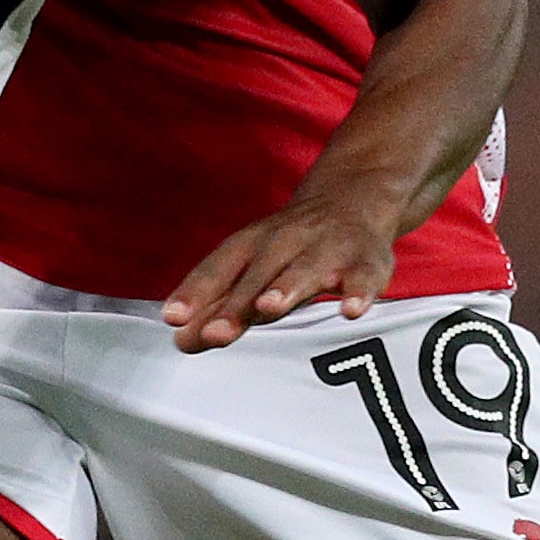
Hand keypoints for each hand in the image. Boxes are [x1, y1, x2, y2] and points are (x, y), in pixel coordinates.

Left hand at [162, 194, 404, 351]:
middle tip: (215, 334)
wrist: (354, 198)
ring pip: (306, 269)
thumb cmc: (290, 246)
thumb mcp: (252, 267)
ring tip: (270, 307)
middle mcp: (286, 241)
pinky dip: (358, 292)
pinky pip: (363, 277)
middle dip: (237, 304)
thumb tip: (180, 340)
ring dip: (287, 287)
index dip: (195, 292)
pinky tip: (350, 310)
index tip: (174, 318)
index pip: (219, 268)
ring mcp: (327, 248)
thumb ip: (218, 305)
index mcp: (252, 244)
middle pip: (258, 273)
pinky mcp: (366, 260)